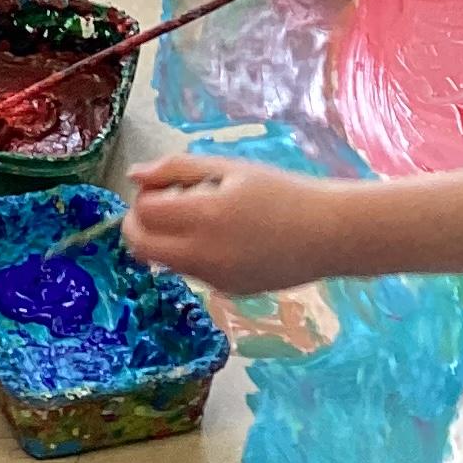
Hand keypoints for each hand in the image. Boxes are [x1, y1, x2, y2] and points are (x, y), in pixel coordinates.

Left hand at [123, 154, 340, 293]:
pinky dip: (191, 254)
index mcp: (206, 216)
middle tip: (164, 205)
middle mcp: (205, 254)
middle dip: (139, 225)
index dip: (144, 197)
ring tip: (203, 218)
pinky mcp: (227, 293)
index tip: (164, 187)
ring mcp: (215, 279)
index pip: (143, 213)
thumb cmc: (281, 191)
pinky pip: (191, 272)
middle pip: (141, 247)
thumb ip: (177, 169)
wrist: (328, 234)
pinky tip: (225, 238)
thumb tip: (134, 176)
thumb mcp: (230, 169)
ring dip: (165, 239)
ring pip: (163, 261)